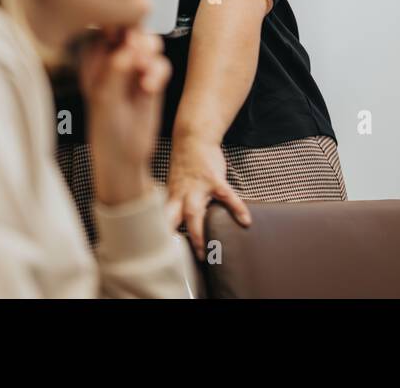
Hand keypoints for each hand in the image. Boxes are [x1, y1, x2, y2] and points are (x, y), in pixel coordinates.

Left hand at [77, 27, 170, 205]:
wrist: (125, 157)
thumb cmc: (105, 131)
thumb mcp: (105, 100)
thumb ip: (115, 71)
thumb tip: (128, 49)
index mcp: (92, 62)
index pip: (102, 31)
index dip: (114, 27)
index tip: (121, 34)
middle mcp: (113, 62)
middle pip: (129, 32)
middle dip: (137, 37)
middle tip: (138, 47)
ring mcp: (134, 70)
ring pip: (148, 44)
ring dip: (150, 51)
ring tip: (145, 67)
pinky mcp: (151, 80)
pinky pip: (161, 64)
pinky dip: (159, 72)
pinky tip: (150, 87)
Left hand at [163, 135, 251, 259]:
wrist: (194, 138)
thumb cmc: (186, 165)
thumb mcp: (175, 185)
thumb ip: (175, 204)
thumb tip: (171, 223)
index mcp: (171, 197)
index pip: (159, 220)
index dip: (155, 235)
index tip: (153, 254)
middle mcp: (181, 194)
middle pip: (172, 219)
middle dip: (171, 239)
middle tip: (173, 262)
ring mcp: (197, 187)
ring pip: (194, 212)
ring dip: (197, 232)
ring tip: (204, 252)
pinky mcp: (214, 179)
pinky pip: (227, 196)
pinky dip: (237, 208)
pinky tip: (246, 221)